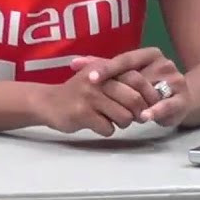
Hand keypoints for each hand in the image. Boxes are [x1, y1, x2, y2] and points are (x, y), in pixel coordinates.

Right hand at [33, 64, 147, 136]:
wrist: (47, 102)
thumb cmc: (78, 93)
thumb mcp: (98, 79)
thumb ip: (121, 82)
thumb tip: (153, 95)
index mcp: (103, 69)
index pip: (136, 78)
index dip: (149, 93)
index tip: (151, 105)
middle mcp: (97, 80)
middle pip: (134, 99)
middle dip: (138, 112)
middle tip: (133, 117)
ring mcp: (88, 97)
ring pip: (124, 117)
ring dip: (123, 123)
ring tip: (111, 120)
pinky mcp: (81, 114)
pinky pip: (108, 128)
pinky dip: (106, 130)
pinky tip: (96, 124)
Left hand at [71, 47, 190, 127]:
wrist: (178, 98)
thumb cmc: (146, 83)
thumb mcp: (125, 73)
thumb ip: (101, 66)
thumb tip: (73, 63)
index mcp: (149, 54)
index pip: (125, 59)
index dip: (107, 68)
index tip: (90, 78)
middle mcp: (164, 64)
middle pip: (137, 76)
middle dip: (118, 88)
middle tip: (99, 95)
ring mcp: (176, 81)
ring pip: (152, 91)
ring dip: (136, 101)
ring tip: (120, 110)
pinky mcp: (183, 99)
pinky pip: (169, 104)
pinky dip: (156, 111)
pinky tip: (145, 116)